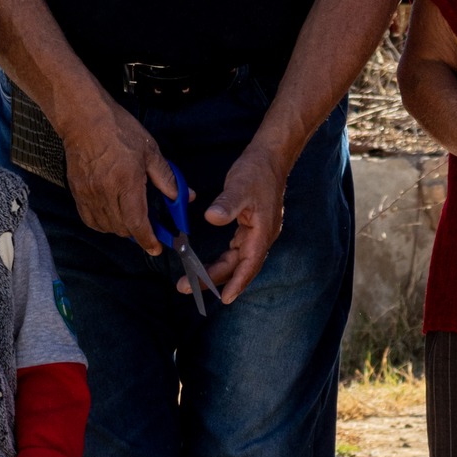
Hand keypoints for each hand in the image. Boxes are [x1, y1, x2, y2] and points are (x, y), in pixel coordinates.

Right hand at [57, 93, 172, 254]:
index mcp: (126, 182)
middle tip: (147, 226)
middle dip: (137, 233)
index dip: (148, 240)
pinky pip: (90, 219)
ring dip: (120, 228)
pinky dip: (102, 223)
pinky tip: (110, 215)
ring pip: (106, 226)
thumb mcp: (150, 150)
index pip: (137, 223)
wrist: (84, 118)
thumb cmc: (118, 129)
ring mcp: (89, 193)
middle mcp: (105, 192)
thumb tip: (182, 197)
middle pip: (122, 228)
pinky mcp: (77, 191)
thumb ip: (167, 177)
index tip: (155, 248)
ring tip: (129, 218)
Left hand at [201, 142, 290, 302]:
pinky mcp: (251, 227)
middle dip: (215, 279)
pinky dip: (225, 260)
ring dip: (218, 271)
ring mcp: (257, 233)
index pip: (249, 264)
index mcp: (262, 232)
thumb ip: (227, 205)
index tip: (224, 299)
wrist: (270, 158)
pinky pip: (237, 250)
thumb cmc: (257, 172)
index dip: (237, 282)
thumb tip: (212, 218)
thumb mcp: (239, 187)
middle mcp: (262, 237)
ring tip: (194, 280)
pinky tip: (210, 264)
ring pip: (237, 260)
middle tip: (187, 287)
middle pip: (239, 266)